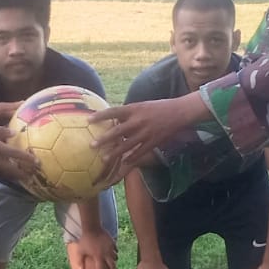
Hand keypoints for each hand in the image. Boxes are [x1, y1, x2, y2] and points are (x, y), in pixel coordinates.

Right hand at [0, 120, 38, 179]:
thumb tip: (12, 132)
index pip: (16, 155)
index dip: (28, 160)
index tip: (38, 163)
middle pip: (11, 170)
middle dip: (23, 174)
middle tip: (34, 176)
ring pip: (2, 173)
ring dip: (13, 176)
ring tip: (22, 178)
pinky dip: (1, 174)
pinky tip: (4, 174)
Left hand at [72, 228, 117, 268]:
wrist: (92, 228)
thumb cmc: (85, 240)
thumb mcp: (80, 252)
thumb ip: (80, 262)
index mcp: (98, 257)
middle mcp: (106, 254)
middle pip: (112, 266)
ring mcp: (110, 248)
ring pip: (115, 258)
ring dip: (114, 261)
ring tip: (112, 263)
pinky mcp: (113, 243)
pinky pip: (116, 250)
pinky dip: (114, 253)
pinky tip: (112, 253)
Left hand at [90, 93, 210, 175]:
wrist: (179, 112)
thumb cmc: (158, 107)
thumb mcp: (142, 106)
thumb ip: (129, 113)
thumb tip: (114, 119)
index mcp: (134, 109)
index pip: (114, 111)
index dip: (101, 115)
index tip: (88, 120)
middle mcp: (138, 120)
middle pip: (118, 131)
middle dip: (104, 139)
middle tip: (92, 145)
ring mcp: (146, 132)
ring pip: (127, 144)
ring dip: (114, 152)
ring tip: (103, 158)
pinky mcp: (153, 141)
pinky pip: (140, 151)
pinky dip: (131, 158)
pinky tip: (124, 163)